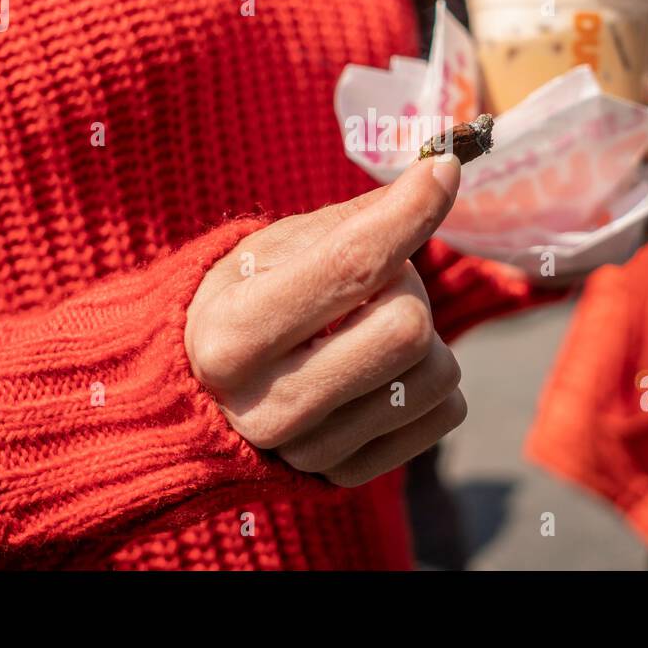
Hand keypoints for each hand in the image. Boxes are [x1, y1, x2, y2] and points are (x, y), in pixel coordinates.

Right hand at [184, 157, 466, 487]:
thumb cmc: (247, 300)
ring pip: (435, 375)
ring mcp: (308, 451)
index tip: (445, 171)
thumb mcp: (272, 249)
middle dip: (407, 287)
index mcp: (233, 333)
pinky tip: (382, 369)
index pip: (350, 267)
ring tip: (370, 328)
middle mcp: (266, 405)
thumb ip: (354, 220)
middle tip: (376, 283)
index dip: (409, 211)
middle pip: (407, 327)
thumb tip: (439, 174)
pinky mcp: (347, 476)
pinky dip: (429, 380)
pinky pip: (444, 413)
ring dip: (422, 336)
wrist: (203, 394)